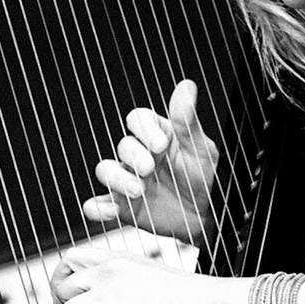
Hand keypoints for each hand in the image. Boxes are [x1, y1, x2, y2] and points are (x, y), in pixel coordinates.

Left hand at [26, 237, 224, 303]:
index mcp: (118, 255)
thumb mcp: (147, 286)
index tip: (63, 299)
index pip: (75, 258)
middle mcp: (108, 263)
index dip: (63, 280)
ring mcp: (107, 283)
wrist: (203, 302)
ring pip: (62, 300)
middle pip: (62, 274)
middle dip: (56, 297)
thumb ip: (122, 291)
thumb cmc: (185, 300)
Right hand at [83, 80, 218, 241]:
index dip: (144, 129)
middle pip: (123, 145)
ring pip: (106, 170)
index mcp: (157, 135)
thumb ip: (188, 121)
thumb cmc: (204, 178)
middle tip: (149, 168)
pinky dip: (98, 208)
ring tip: (137, 191)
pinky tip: (104, 211)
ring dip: (117, 179)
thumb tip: (186, 86)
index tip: (160, 144)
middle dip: (134, 156)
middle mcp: (139, 154)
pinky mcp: (122, 206)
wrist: (206, 216)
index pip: (138, 119)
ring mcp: (128, 179)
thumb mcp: (201, 149)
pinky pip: (100, 204)